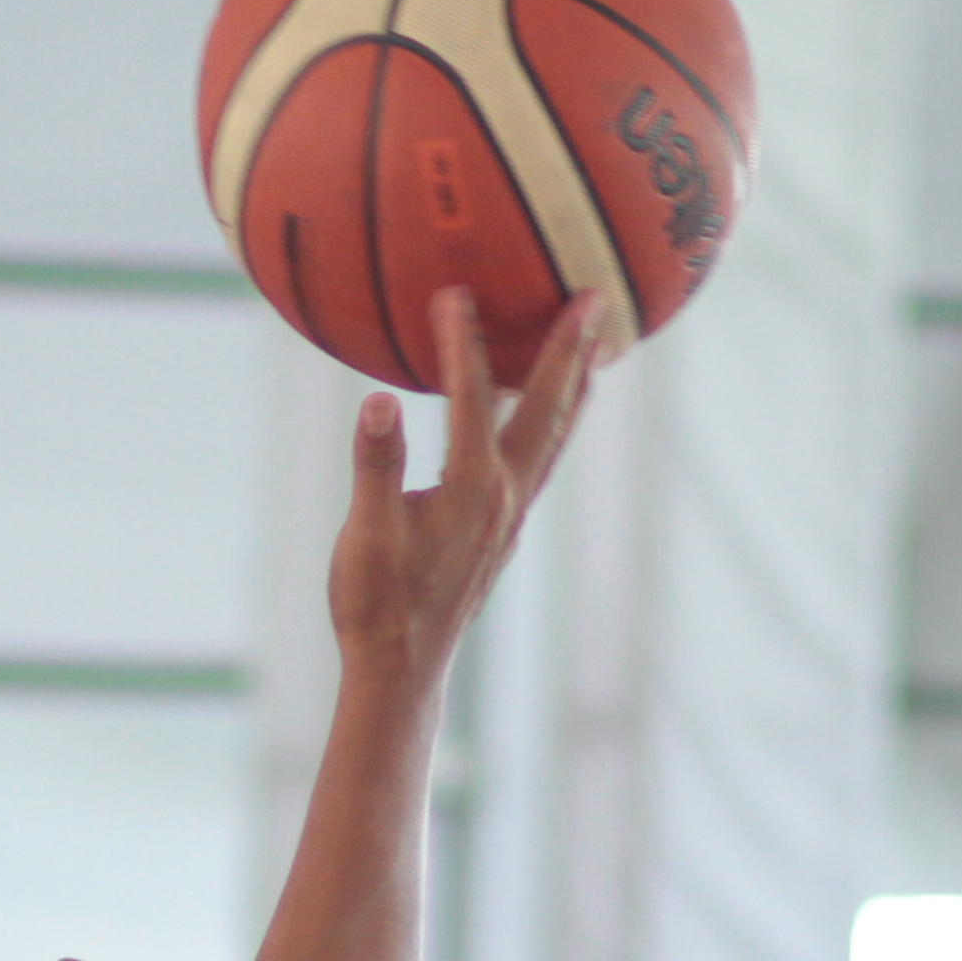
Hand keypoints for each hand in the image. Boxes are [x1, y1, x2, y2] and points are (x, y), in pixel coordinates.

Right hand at [324, 285, 598, 690]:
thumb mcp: (364, 535)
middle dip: (570, 349)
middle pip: (548, 408)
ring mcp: (511, 514)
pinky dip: (554, 420)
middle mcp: (505, 496)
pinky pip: (541, 456)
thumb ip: (375, 465)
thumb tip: (379, 401)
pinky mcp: (504, 527)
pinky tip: (547, 410)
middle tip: (596, 297)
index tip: (455, 293)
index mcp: (471, 489)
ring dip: (576, 383)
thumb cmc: (376, 605)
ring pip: (556, 434)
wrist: (403, 668)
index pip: (471, 399)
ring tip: (597, 342)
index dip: (462, 344)